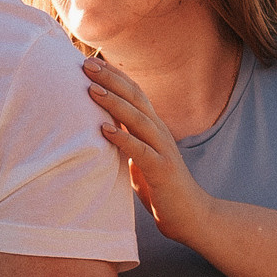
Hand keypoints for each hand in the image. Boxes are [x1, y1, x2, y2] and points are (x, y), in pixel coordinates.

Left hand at [83, 53, 208, 246]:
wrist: (191, 216)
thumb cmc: (160, 187)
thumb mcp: (138, 158)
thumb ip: (125, 140)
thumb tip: (99, 127)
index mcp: (153, 127)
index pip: (133, 92)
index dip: (113, 75)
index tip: (89, 60)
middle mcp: (159, 131)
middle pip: (134, 97)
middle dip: (109, 79)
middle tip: (85, 64)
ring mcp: (162, 149)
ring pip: (137, 119)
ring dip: (113, 103)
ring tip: (92, 89)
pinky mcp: (162, 170)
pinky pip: (141, 151)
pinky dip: (122, 139)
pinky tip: (104, 130)